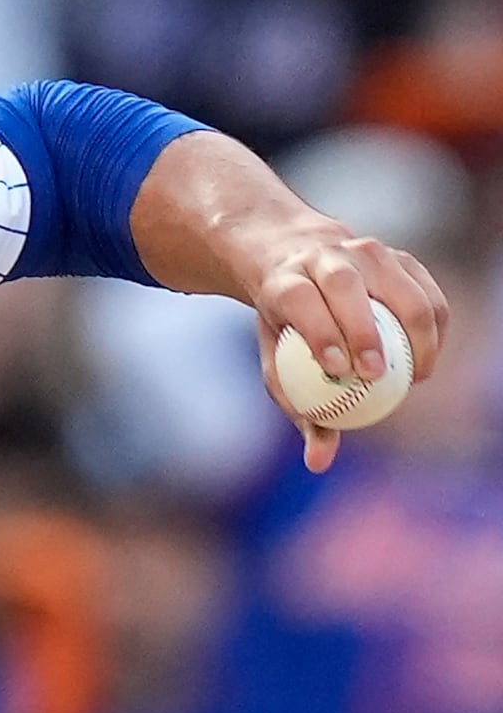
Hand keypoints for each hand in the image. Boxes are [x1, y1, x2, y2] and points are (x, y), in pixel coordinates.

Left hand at [247, 218, 447, 471]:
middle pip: (344, 285)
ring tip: (416, 374)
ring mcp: (365, 251)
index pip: (301, 299)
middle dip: (363, 329)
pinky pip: (428, 293)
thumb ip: (297, 407)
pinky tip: (428, 359)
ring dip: (415, 330)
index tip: (337, 369)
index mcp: (285, 279)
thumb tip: (318, 462)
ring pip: (399, 285)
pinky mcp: (400, 257)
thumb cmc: (288, 325)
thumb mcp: (277, 360)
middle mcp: (323, 257)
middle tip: (375, 374)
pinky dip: (435, 327)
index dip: (320, 331)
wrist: (301, 263)